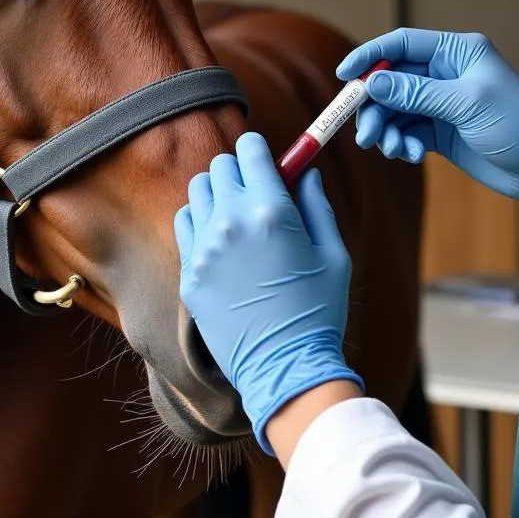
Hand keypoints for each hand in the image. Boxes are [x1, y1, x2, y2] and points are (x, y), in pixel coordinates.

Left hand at [175, 132, 363, 454]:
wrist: (285, 368)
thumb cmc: (319, 310)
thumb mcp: (334, 253)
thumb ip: (317, 204)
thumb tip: (306, 172)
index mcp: (272, 210)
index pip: (252, 150)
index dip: (261, 149)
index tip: (268, 157)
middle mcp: (232, 222)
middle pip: (222, 165)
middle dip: (241, 170)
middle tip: (257, 189)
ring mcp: (205, 248)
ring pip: (198, 190)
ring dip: (218, 191)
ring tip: (237, 213)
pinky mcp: (190, 273)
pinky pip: (184, 223)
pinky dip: (201, 220)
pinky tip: (220, 238)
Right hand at [338, 28, 518, 213]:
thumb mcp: (465, 103)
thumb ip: (416, 92)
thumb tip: (373, 82)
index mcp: (456, 52)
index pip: (401, 44)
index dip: (370, 57)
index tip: (345, 76)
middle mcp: (445, 74)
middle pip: (391, 81)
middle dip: (375, 106)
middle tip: (366, 133)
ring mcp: (442, 103)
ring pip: (395, 110)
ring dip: (386, 129)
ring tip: (392, 149)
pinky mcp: (441, 130)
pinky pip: (407, 131)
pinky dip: (402, 143)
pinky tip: (411, 155)